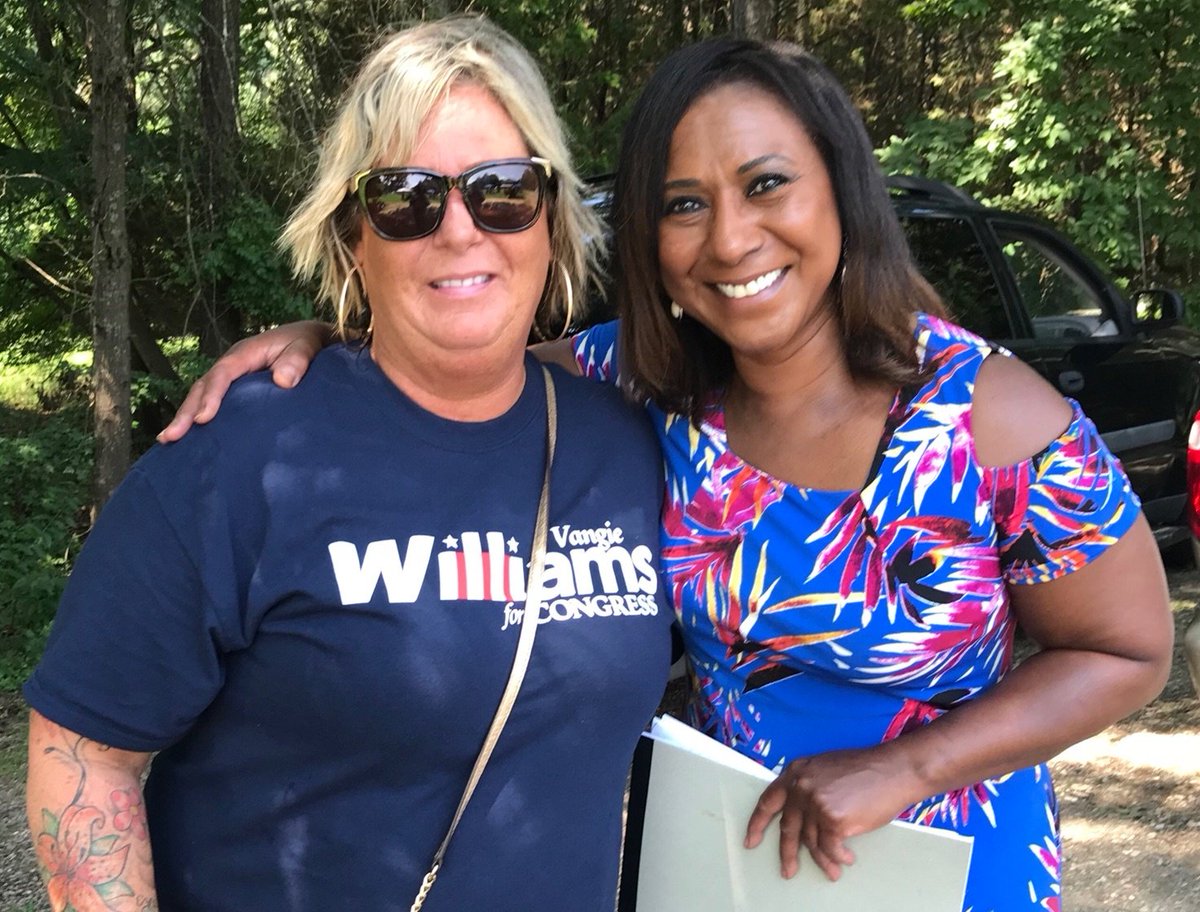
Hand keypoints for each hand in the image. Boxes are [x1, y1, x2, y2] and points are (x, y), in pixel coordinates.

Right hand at [158, 320, 332, 441]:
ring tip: (170, 440)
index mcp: (246, 353)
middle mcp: (233, 363)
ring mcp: (233, 376)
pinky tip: (190, 437)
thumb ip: (297, 360)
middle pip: (203, 386)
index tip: (204, 419)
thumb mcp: (307, 345)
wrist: (312, 339)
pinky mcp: (236, 388)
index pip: (223, 374)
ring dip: (187, 416)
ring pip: (202, 395)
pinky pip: (213, 400)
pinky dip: (199, 416)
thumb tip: (283, 381)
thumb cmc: (308, 342)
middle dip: (187, 411)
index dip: (212, 395)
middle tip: (172, 436)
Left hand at [744, 745, 919, 881]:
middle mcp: (801, 787)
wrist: (893, 769)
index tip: (751, 839)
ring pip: (812, 841)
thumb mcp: (825, 767)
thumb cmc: (865, 769)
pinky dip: (838, 857)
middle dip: (787, 852)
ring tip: (832, 871)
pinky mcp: (833, 819)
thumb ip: (807, 785)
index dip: (758, 823)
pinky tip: (846, 859)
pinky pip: (830, 847)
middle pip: (788, 827)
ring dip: (823, 859)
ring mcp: (815, 803)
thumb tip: (801, 814)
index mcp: (796, 772)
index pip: (768, 801)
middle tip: (787, 870)